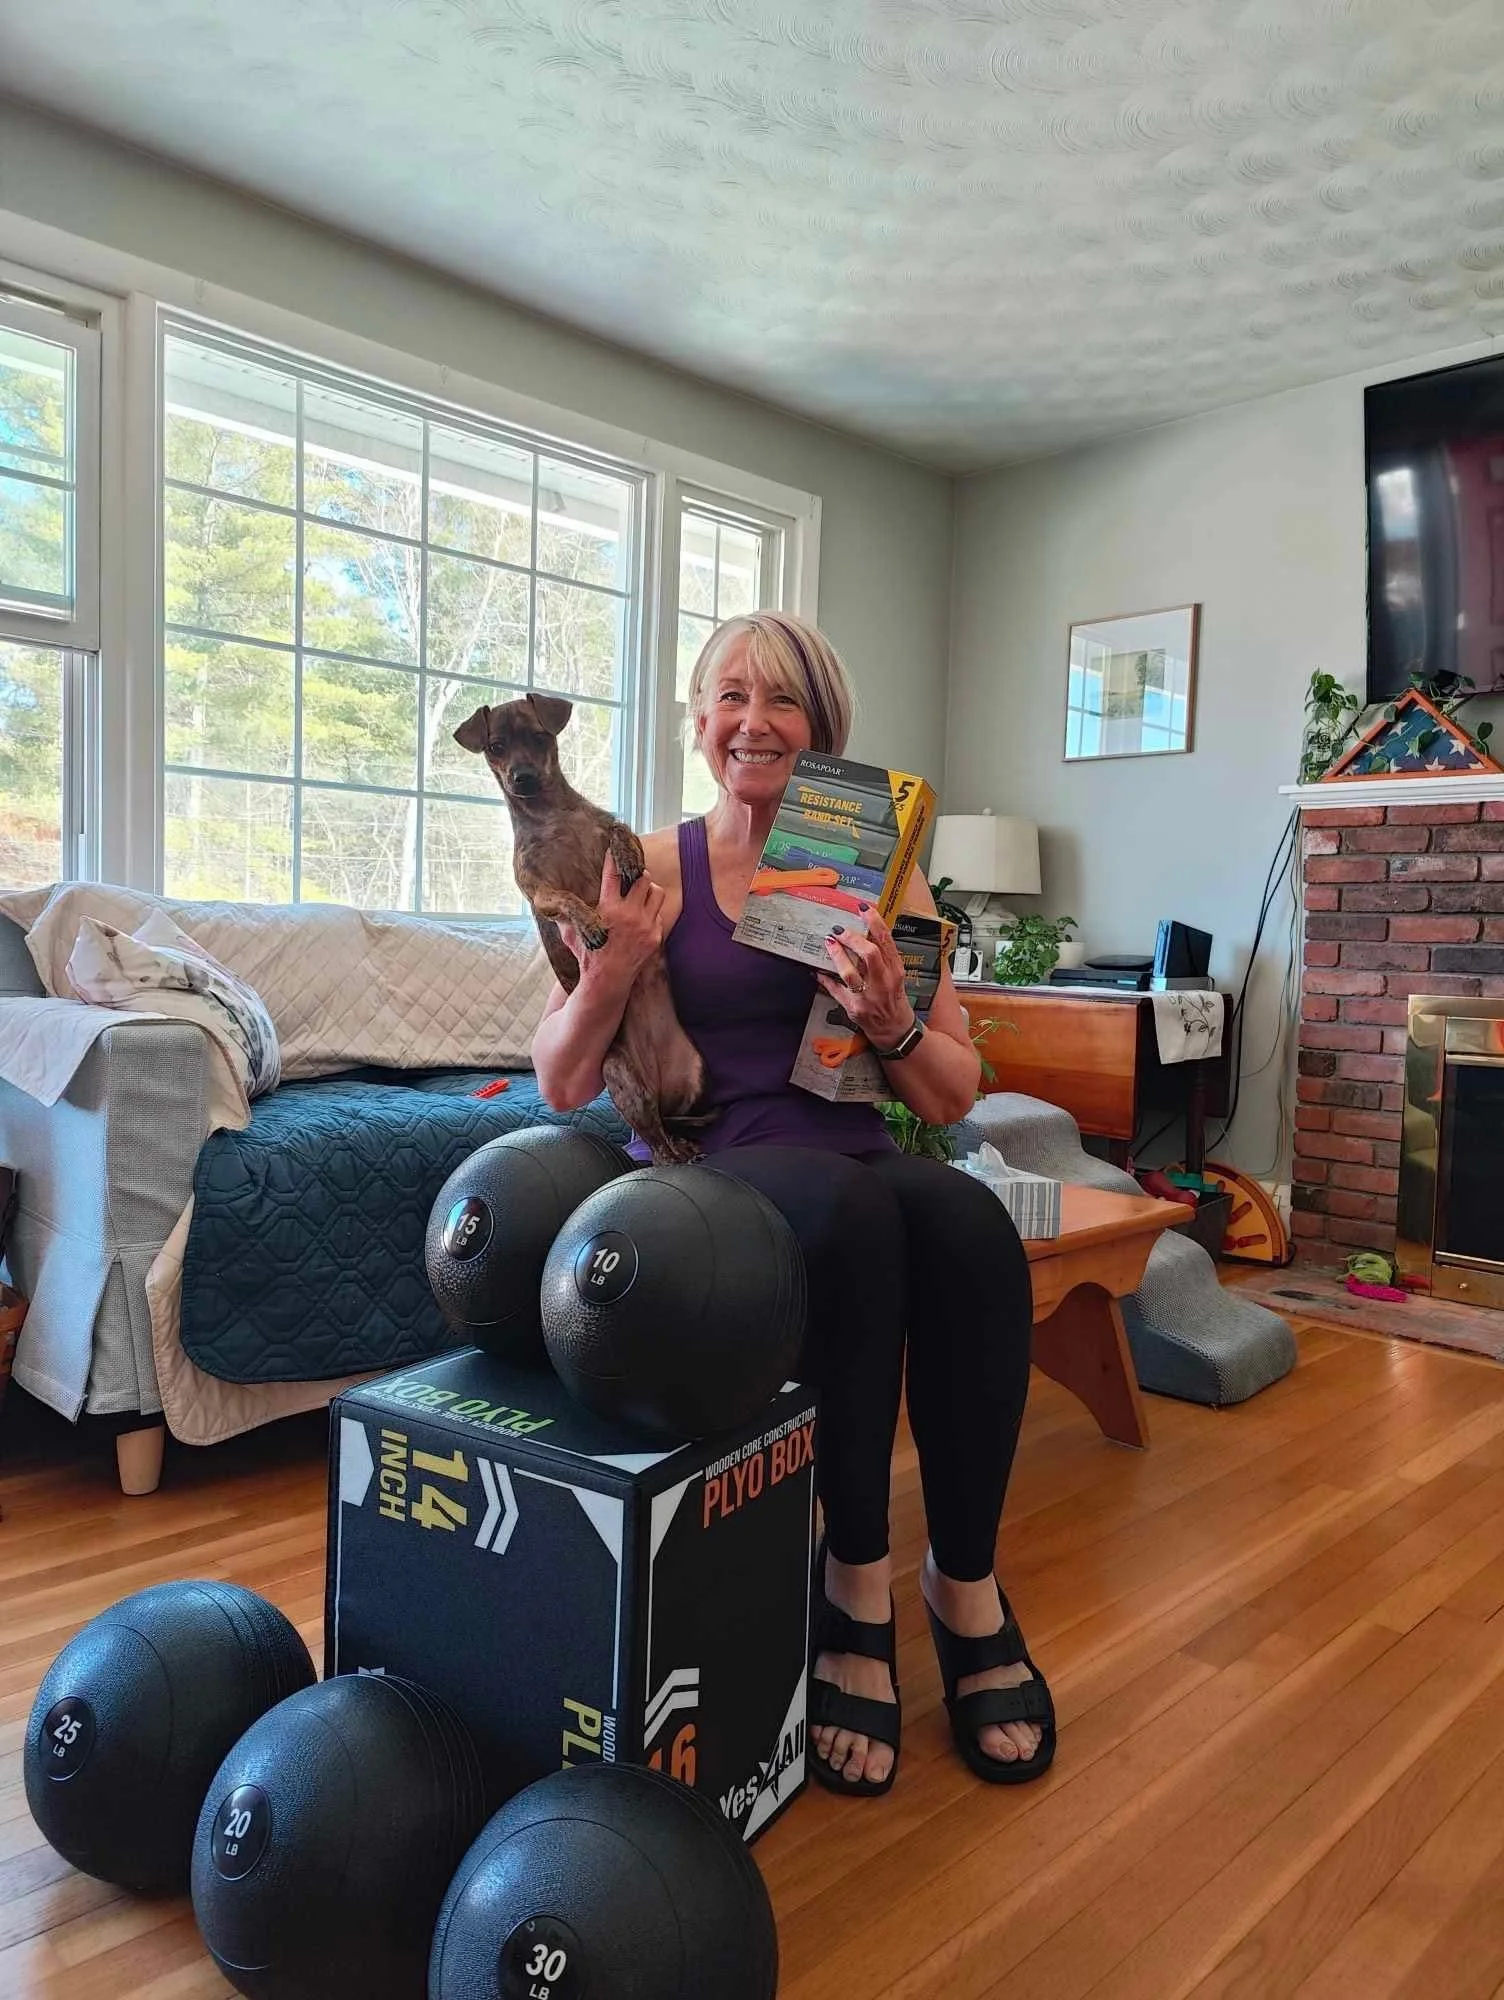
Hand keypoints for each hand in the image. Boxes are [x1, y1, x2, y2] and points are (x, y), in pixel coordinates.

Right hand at [562, 850, 665, 986]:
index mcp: (608, 909)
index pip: (613, 874)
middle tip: (631, 877)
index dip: (614, 858)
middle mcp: (630, 914)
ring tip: (640, 894)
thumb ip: (565, 915)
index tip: (615, 847)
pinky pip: (659, 914)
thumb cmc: (586, 956)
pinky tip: (641, 918)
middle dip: (637, 874)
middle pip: (643, 878)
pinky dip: (652, 913)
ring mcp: (645, 925)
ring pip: (657, 892)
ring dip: (649, 890)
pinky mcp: (655, 936)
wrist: (606, 981)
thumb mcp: (570, 933)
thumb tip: (546, 901)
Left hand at [818, 907, 913, 1050]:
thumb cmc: (893, 997)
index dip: (874, 922)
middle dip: (852, 939)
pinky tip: (816, 970)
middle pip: (869, 954)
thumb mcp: (895, 974)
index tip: (863, 909)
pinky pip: (835, 991)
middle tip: (840, 930)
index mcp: (895, 970)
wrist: (895, 1029)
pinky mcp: (854, 1008)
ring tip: (829, 943)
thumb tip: (864, 931)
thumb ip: (882, 955)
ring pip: (850, 973)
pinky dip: (824, 979)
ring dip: (837, 956)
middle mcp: (883, 982)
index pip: (886, 941)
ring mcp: (868, 997)